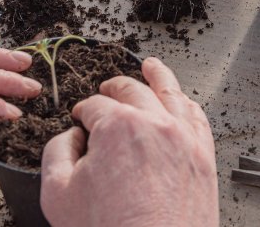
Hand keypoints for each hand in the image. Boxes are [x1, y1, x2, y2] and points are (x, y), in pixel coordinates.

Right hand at [40, 58, 217, 226]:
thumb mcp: (58, 193)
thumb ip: (56, 153)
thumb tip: (69, 137)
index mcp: (117, 126)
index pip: (95, 105)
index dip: (83, 112)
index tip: (80, 121)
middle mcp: (154, 124)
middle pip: (131, 90)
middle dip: (114, 88)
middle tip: (106, 91)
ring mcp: (184, 138)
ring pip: (170, 93)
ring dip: (157, 75)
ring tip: (152, 66)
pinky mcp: (203, 157)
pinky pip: (198, 118)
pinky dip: (187, 104)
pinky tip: (183, 101)